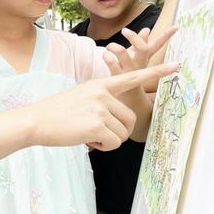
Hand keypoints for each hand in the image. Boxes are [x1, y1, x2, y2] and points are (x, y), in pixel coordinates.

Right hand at [26, 63, 178, 150]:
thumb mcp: (79, 98)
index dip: (157, 73)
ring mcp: (101, 108)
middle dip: (118, 132)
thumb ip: (100, 103)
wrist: (36, 121)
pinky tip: (86, 141)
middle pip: (130, 118)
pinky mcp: (97, 124)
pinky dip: (103, 147)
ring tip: (87, 134)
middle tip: (97, 134)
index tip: (178, 66)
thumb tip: (113, 122)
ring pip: (122, 133)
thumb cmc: (55, 114)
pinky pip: (114, 143)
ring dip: (108, 141)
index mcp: (100, 85)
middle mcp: (103, 94)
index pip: (133, 76)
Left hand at [103, 26, 177, 74]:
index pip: (158, 45)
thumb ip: (141, 43)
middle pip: (142, 48)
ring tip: (110, 47)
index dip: (167, 35)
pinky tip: (106, 56)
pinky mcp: (116, 75)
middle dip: (134, 38)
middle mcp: (139, 64)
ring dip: (114, 46)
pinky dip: (106, 56)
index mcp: (145, 58)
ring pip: (121, 51)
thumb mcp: (138, 58)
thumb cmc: (131, 72)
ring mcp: (128, 70)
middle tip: (125, 30)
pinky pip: (111, 61)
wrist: (127, 96)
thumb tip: (146, 29)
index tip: (176, 26)